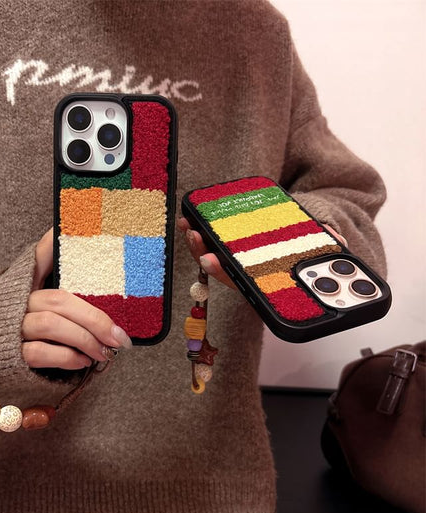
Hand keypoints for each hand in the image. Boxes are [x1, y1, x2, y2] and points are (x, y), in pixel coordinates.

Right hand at [21, 228, 131, 369]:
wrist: (3, 362)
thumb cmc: (42, 331)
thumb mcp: (56, 306)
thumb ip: (71, 284)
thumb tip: (95, 263)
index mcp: (30, 282)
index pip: (42, 252)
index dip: (54, 243)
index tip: (77, 238)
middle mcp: (19, 301)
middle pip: (58, 300)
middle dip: (95, 320)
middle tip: (120, 337)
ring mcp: (12, 327)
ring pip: (49, 324)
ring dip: (84, 340)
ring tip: (105, 352)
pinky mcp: (11, 356)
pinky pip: (39, 352)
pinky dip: (67, 357)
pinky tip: (83, 361)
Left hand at [177, 218, 347, 289]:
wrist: (299, 240)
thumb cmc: (305, 249)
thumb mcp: (317, 245)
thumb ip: (327, 245)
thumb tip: (338, 241)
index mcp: (262, 279)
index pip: (239, 280)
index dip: (222, 271)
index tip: (210, 260)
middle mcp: (245, 273)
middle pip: (219, 267)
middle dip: (203, 252)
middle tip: (195, 235)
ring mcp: (235, 260)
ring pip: (211, 255)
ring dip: (197, 241)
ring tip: (188, 223)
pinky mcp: (229, 247)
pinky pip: (211, 243)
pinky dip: (201, 231)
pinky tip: (192, 218)